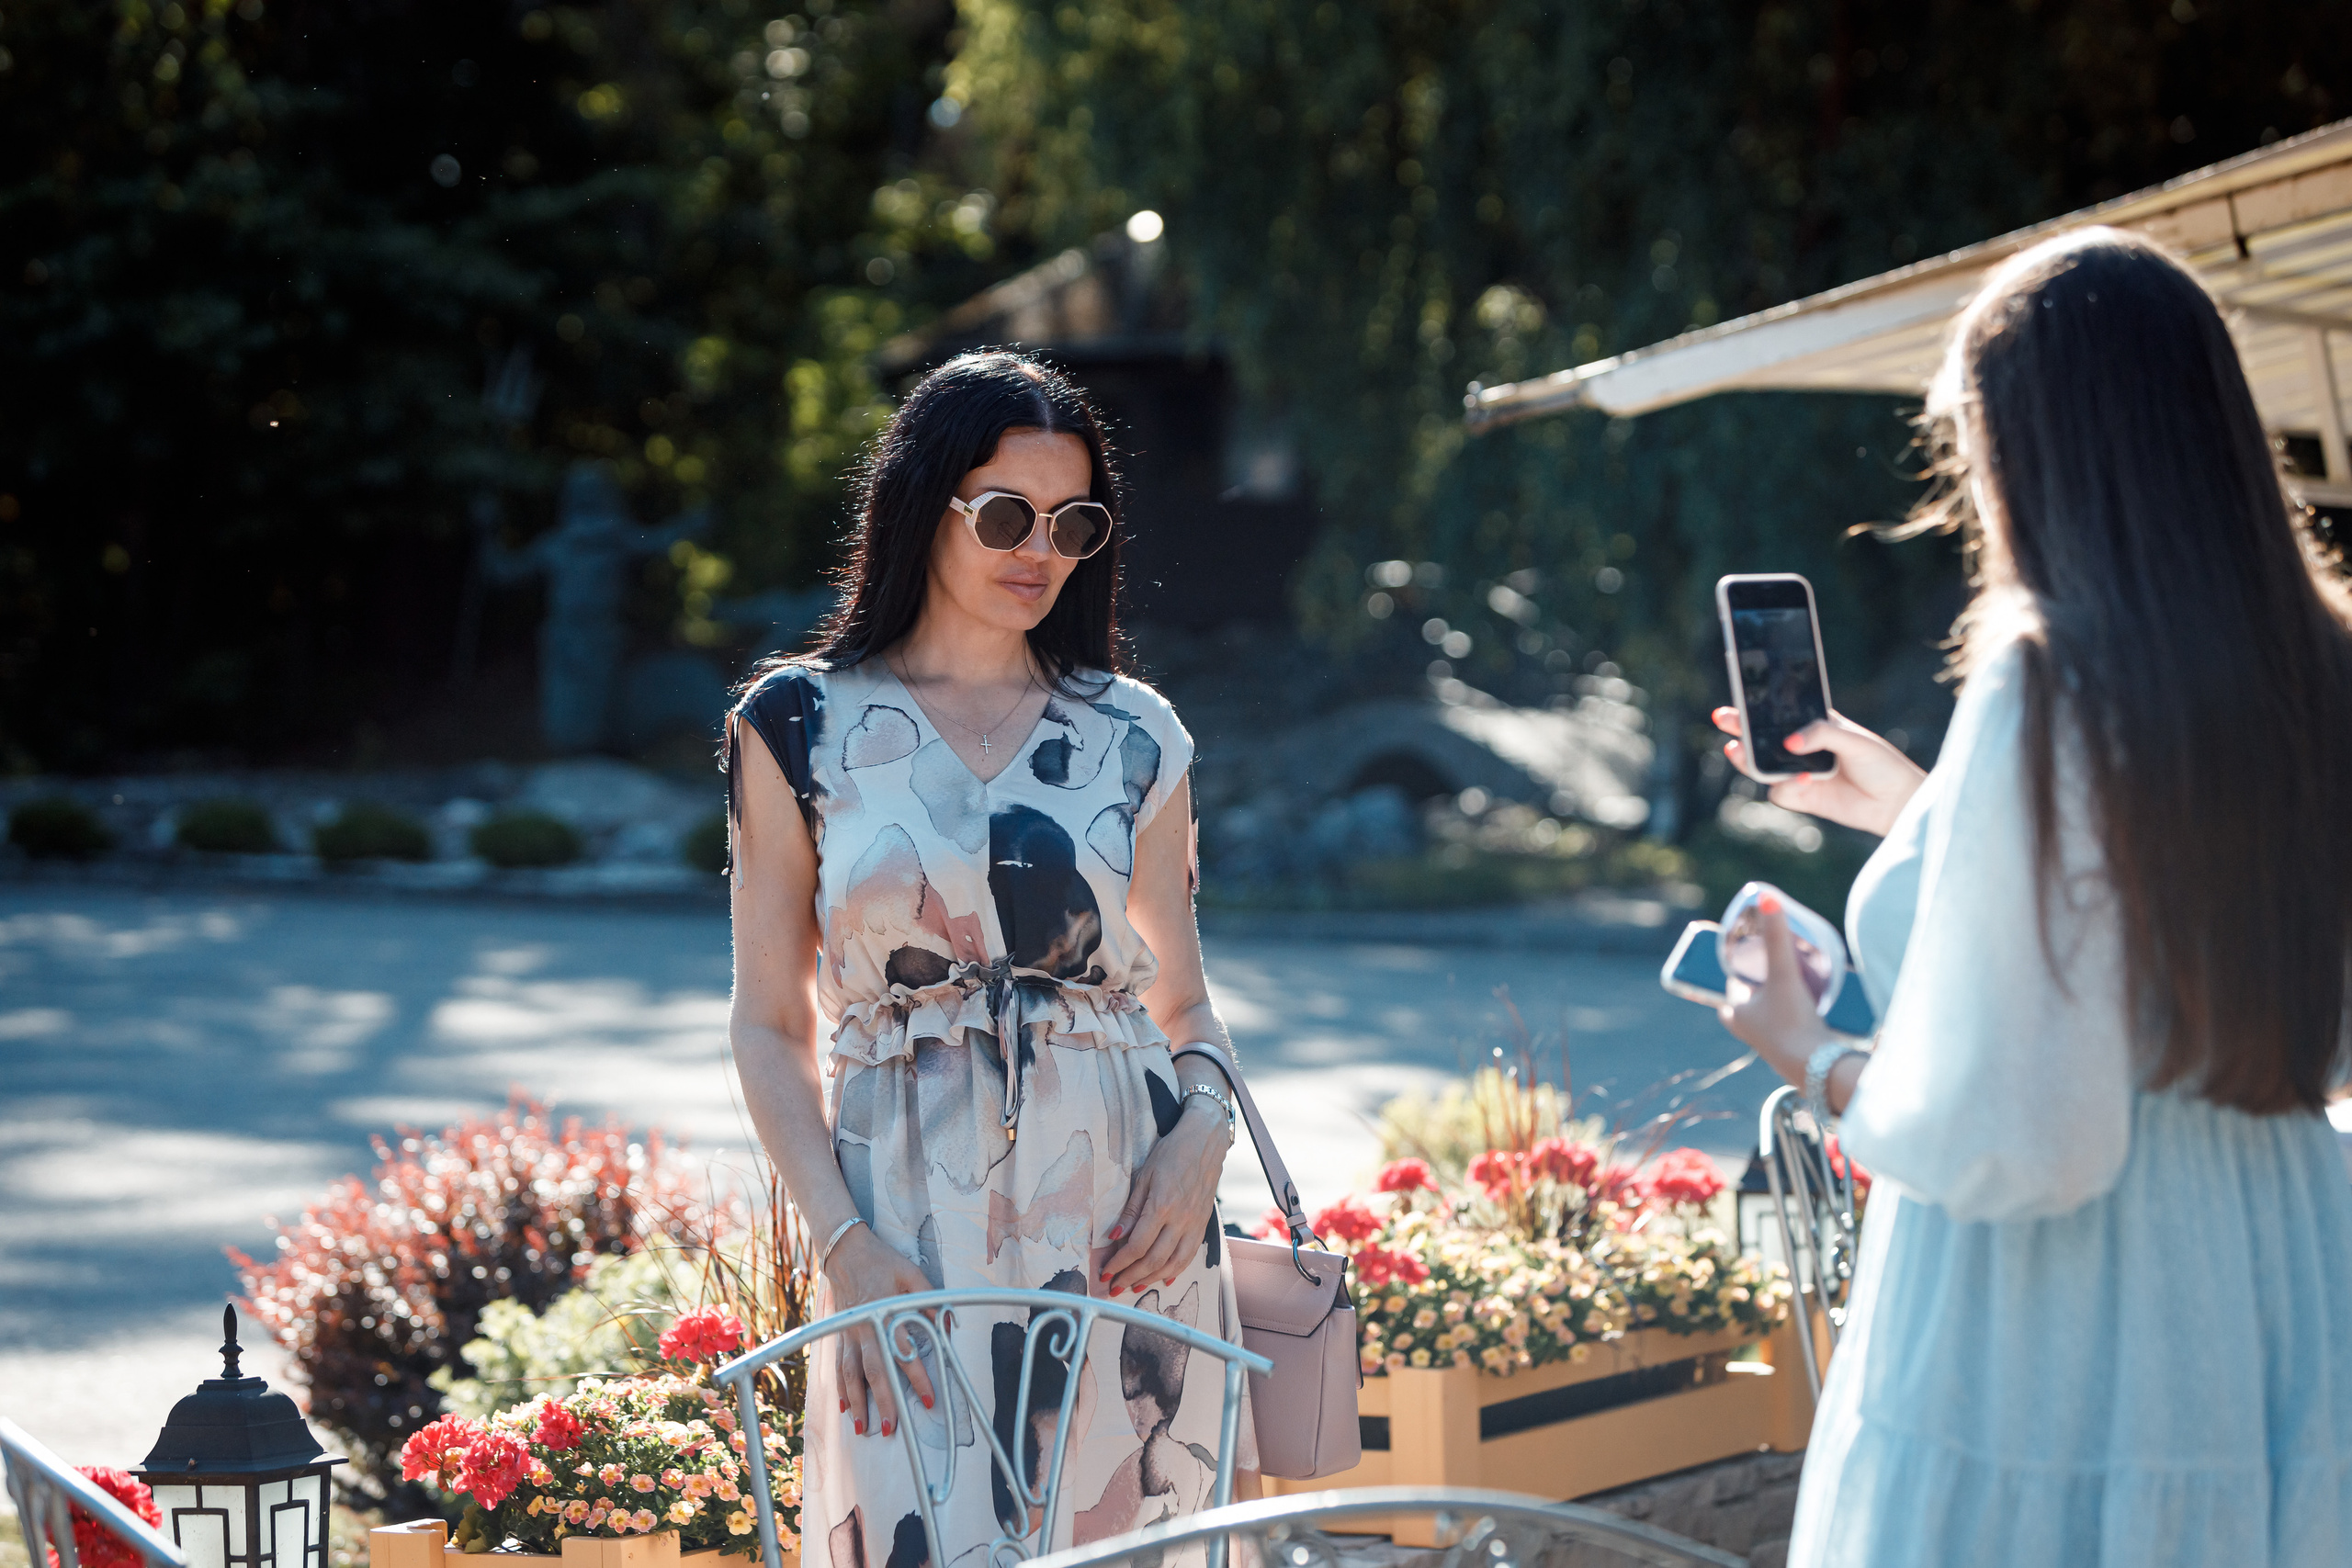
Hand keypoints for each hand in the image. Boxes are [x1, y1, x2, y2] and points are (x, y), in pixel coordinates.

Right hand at [823, 1225, 937, 1439]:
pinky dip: (841, 1388)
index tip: (928, 1399)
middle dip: (882, 1401)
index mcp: (885, 1315)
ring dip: (857, 1402)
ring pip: (851, 1375)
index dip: (917, 1378)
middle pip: (874, 1371)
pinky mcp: (840, 1335)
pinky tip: (845, 1407)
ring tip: (863, 1429)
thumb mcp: (912, 1273)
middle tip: (890, 1428)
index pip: (904, 1353)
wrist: (846, 1252)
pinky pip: (838, 1366)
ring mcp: (849, 1334)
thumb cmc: (884, 1262)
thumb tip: (949, 1325)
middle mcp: (864, 1329)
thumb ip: (929, 1299)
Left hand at [1101, 1099, 1229, 1296]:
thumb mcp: (1144, 1175)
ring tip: (1134, 1287)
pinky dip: (1176, 1271)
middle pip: (1154, 1259)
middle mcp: (1181, 1219)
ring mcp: (1194, 1224)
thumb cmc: (1171, 1153)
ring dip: (1151, 1279)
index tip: (1106, 1272)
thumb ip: (1131, 1209)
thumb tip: (1114, 1236)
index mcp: (1162, 1205)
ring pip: (1173, 1263)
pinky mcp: (1202, 1225)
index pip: (1137, 1245)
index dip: (1120, 1263)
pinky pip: (1189, 1255)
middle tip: (1114, 1286)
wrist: (1205, 1142)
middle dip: (1131, 1277)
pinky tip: (1164, 1279)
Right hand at [1712, 707, 1925, 836]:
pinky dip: (1788, 787)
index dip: (1756, 709)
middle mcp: (1803, 749)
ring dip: (1750, 760)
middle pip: (1762, 739)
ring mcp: (1800, 774)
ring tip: (1739, 751)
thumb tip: (1789, 744)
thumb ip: (1821, 735)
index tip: (1735, 702)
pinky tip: (1806, 781)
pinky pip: (1781, 793)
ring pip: (1763, 768)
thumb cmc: (1881, 764)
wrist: (1896, 802)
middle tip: (1723, 721)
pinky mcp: (1803, 798)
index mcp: (1814, 726)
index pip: (1780, 715)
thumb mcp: (1854, 740)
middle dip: (1741, 730)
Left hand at [1716, 894, 1835, 1083]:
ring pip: (1770, 1007)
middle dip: (1765, 976)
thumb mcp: (1784, 975)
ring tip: (1801, 975)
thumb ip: (1777, 938)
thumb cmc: (1793, 1024)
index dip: (1747, 959)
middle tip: (1784, 958)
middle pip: (1752, 992)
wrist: (1819, 1070)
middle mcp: (1748, 1029)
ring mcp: (1769, 1041)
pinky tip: (1814, 1001)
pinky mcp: (1791, 1048)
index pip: (1734, 977)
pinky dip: (1796, 1009)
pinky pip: (1788, 1021)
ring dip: (1781, 992)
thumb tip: (1766, 898)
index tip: (1762, 944)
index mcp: (1734, 1012)